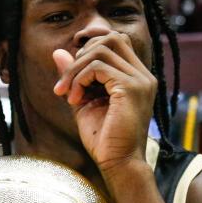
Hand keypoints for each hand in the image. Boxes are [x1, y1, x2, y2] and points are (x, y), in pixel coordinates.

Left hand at [52, 34, 155, 175]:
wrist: (118, 164)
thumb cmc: (105, 139)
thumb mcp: (84, 101)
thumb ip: (75, 76)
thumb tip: (58, 51)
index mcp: (137, 77)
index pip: (115, 42)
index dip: (90, 51)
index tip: (74, 78)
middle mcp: (143, 75)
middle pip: (111, 38)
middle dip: (82, 54)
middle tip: (67, 82)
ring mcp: (140, 80)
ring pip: (102, 49)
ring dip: (76, 68)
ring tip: (68, 94)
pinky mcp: (131, 88)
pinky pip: (98, 66)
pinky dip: (79, 79)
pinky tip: (75, 100)